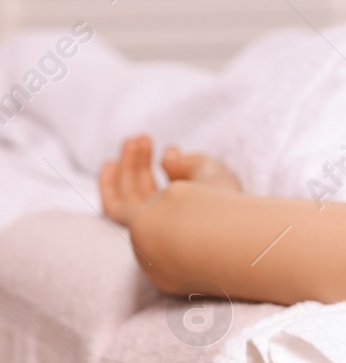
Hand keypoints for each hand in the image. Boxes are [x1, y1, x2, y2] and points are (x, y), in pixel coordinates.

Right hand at [99, 135, 240, 227]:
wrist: (205, 224)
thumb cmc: (219, 201)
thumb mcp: (211, 173)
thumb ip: (190, 163)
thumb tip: (167, 157)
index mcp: (194, 212)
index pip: (178, 190)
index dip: (173, 166)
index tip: (171, 148)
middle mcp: (173, 222)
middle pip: (150, 191)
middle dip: (144, 162)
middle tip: (143, 138)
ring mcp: (153, 225)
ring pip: (132, 194)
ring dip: (129, 166)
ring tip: (133, 140)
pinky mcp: (136, 224)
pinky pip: (115, 207)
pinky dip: (109, 186)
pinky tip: (109, 162)